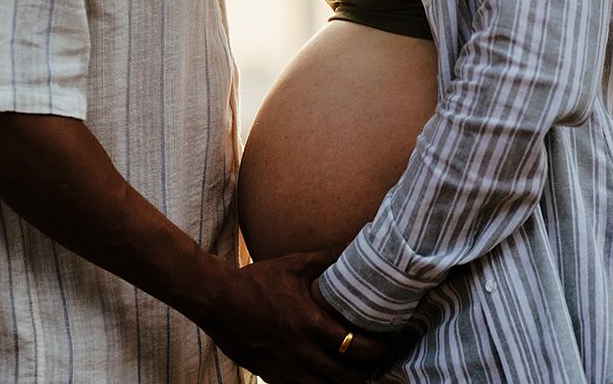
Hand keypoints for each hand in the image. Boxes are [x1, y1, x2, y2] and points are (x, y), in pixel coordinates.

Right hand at [198, 249, 400, 383]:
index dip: (380, 351)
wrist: (220, 303)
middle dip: (370, 373)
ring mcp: (289, 371)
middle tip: (380, 362)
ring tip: (358, 372)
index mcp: (312, 325)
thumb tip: (355, 242)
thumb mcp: (294, 265)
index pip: (357, 348)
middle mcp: (304, 354)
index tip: (392, 344)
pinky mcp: (276, 379)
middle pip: (349, 379)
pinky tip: (328, 378)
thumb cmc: (258, 281)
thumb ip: (326, 258)